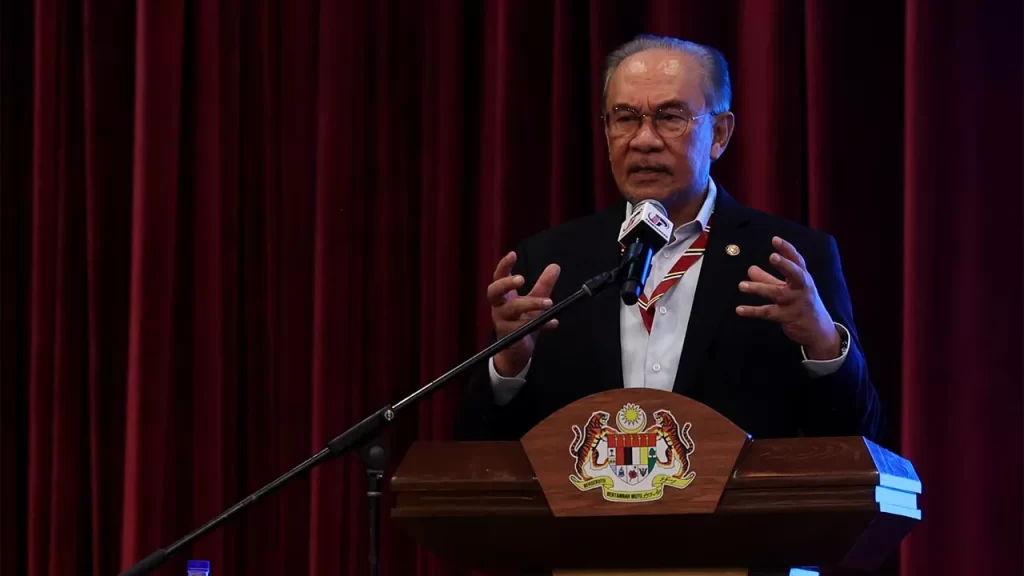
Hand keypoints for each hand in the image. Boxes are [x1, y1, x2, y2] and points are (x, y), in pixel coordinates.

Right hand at [487, 251, 560, 375]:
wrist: (518, 350)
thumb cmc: (523, 321)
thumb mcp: (534, 300)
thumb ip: (543, 285)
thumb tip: (555, 266)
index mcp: (502, 296)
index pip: (498, 277)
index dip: (504, 265)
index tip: (513, 254)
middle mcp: (498, 307)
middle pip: (494, 291)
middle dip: (506, 284)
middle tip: (521, 279)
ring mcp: (502, 322)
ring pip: (512, 310)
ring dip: (530, 304)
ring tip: (548, 302)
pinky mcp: (510, 336)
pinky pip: (525, 328)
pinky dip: (542, 324)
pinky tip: (553, 322)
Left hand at [736, 237, 840, 359]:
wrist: (817, 330)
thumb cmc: (801, 303)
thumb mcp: (787, 288)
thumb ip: (768, 278)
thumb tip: (750, 269)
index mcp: (803, 278)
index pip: (797, 261)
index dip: (787, 249)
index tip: (775, 239)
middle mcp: (801, 288)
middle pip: (795, 274)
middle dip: (785, 265)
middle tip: (772, 256)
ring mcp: (795, 303)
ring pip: (777, 293)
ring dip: (759, 288)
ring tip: (741, 285)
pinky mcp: (787, 317)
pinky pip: (768, 312)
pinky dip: (753, 311)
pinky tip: (739, 309)